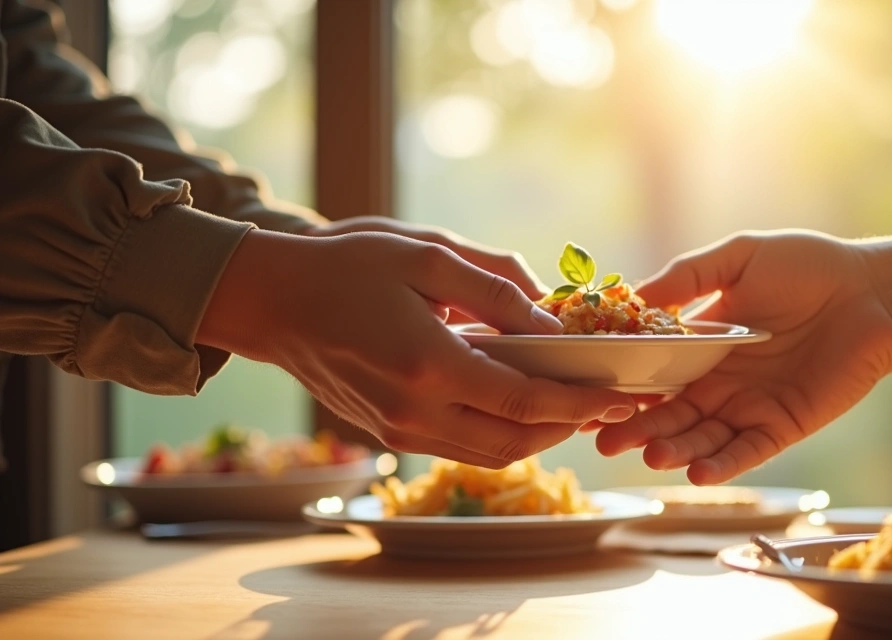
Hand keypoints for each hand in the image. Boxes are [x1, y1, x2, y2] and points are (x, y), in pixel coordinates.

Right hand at [199, 230, 634, 467]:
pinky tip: (518, 402)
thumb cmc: (347, 265)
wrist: (271, 301)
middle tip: (606, 401)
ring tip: (571, 404)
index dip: (580, 402)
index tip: (620, 393)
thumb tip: (551, 322)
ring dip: (538, 434)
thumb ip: (495, 288)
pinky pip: (461, 446)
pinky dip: (500, 432)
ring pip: (490, 452)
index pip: (526, 401)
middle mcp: (416, 410)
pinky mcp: (389, 434)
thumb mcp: (427, 255)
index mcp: (430, 364)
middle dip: (569, 425)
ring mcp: (399, 430)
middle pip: (516, 440)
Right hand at [594, 231, 891, 483]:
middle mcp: (722, 382)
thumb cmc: (809, 265)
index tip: (589, 396)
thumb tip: (633, 296)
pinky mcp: (784, 426)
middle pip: (672, 414)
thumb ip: (687, 277)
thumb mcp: (739, 258)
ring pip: (703, 438)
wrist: (875, 291)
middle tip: (604, 441)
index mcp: (704, 345)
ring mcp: (751, 407)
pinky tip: (696, 474)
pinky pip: (748, 451)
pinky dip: (722, 464)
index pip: (656, 373)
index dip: (625, 386)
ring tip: (650, 456)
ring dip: (676, 450)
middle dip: (639, 429)